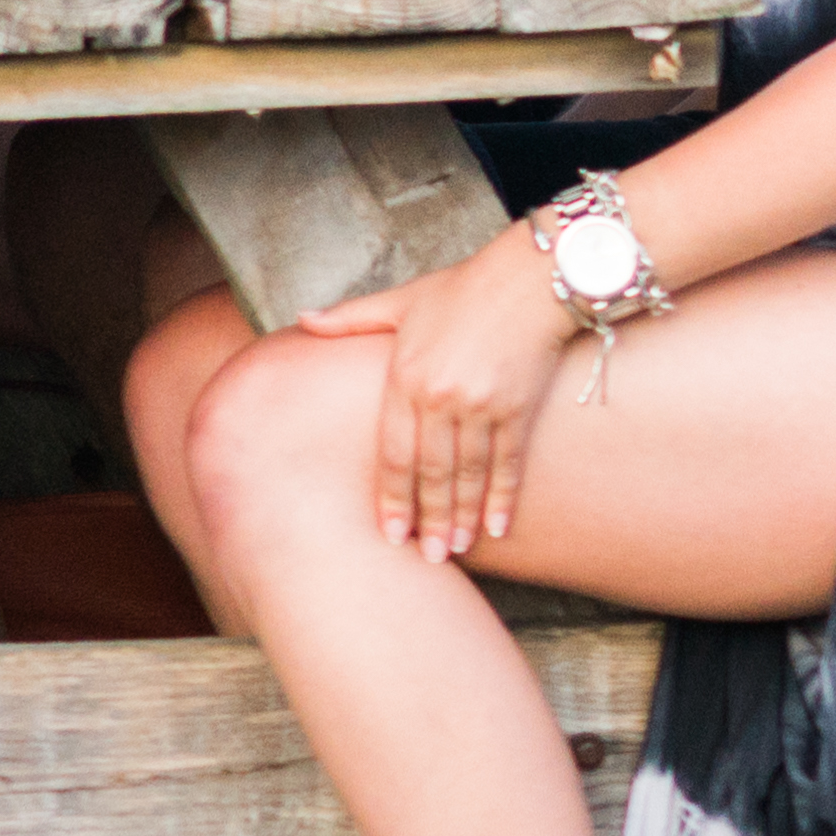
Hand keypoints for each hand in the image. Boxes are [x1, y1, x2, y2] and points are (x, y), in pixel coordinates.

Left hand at [291, 231, 575, 560]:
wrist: (532, 277)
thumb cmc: (464, 288)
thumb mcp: (403, 299)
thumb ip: (352, 317)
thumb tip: (303, 318)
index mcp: (406, 375)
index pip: (392, 452)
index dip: (391, 497)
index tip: (389, 534)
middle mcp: (441, 396)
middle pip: (430, 472)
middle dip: (426, 519)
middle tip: (424, 558)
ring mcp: (482, 404)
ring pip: (467, 474)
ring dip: (460, 517)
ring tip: (453, 549)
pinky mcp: (518, 407)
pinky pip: (507, 462)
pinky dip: (503, 496)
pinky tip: (498, 526)